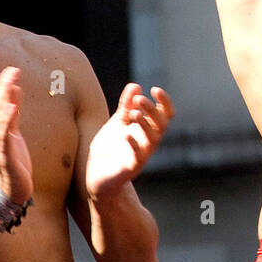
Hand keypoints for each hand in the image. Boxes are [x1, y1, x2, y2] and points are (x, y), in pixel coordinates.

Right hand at [0, 66, 32, 205]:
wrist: (11, 191)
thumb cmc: (12, 160)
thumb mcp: (14, 132)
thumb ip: (13, 112)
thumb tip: (15, 88)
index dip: (3, 87)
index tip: (11, 71)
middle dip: (3, 89)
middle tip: (12, 71)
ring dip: (3, 102)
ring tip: (11, 86)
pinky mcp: (3, 158)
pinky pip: (3, 138)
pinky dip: (5, 123)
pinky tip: (11, 110)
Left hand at [85, 85, 174, 200]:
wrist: (97, 175)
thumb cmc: (110, 148)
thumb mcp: (117, 123)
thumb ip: (126, 105)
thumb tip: (136, 86)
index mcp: (147, 130)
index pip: (164, 115)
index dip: (164, 102)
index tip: (155, 89)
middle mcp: (148, 143)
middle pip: (161, 125)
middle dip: (152, 111)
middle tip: (139, 100)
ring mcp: (141, 156)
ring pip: (152, 140)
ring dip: (145, 125)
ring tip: (133, 113)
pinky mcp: (130, 168)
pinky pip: (137, 158)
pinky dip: (134, 146)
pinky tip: (126, 135)